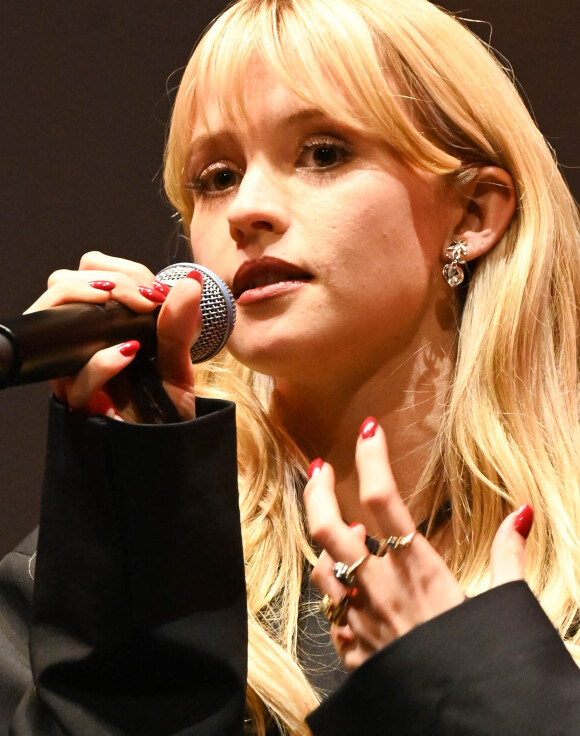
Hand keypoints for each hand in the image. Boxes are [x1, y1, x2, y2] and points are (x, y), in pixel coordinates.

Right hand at [25, 251, 201, 420]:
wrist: (168, 454)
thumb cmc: (167, 411)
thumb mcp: (179, 363)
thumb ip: (181, 326)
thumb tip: (190, 281)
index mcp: (105, 328)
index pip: (92, 274)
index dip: (121, 270)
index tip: (155, 287)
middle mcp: (83, 346)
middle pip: (63, 288)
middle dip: (106, 279)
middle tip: (146, 296)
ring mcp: (76, 374)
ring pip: (59, 324)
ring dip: (93, 302)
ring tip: (135, 307)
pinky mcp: (80, 405)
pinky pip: (78, 380)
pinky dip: (102, 362)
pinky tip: (129, 353)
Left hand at [304, 418, 530, 670]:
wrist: (464, 722)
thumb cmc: (484, 658)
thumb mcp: (505, 602)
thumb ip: (509, 555)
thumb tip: (521, 514)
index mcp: (419, 568)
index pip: (384, 498)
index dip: (371, 458)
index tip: (368, 431)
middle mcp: (381, 589)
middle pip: (328, 527)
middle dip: (318, 491)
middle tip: (320, 468)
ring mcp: (361, 621)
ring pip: (322, 569)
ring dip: (327, 548)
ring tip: (342, 535)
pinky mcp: (355, 652)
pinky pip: (332, 615)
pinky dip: (337, 597)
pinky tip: (350, 594)